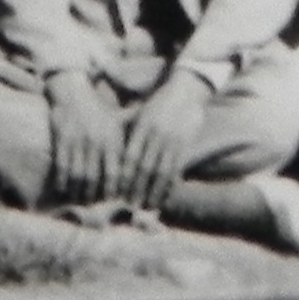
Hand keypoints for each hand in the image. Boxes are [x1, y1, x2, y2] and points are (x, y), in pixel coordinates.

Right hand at [44, 68, 123, 203]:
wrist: (73, 91)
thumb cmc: (99, 111)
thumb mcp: (117, 124)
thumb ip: (128, 144)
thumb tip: (143, 167)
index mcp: (112, 140)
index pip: (116, 173)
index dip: (114, 190)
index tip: (113, 201)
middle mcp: (97, 142)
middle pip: (96, 178)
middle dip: (94, 195)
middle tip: (93, 206)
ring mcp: (78, 141)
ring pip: (78, 175)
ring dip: (77, 191)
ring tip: (78, 200)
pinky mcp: (62, 139)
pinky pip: (62, 166)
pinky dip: (62, 180)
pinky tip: (63, 189)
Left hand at [118, 70, 217, 211]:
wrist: (186, 93)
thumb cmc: (157, 106)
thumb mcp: (140, 115)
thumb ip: (129, 133)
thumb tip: (112, 157)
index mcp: (142, 126)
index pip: (131, 156)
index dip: (125, 175)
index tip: (118, 191)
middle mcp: (157, 134)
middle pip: (146, 167)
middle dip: (138, 188)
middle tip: (130, 205)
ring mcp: (173, 141)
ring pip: (162, 171)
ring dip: (154, 192)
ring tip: (147, 207)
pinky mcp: (185, 146)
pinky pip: (177, 170)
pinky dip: (170, 186)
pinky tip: (165, 197)